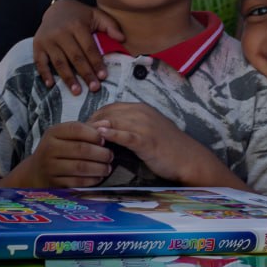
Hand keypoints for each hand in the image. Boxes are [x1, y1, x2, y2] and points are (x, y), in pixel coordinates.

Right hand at [4, 121, 111, 187]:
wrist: (35, 172)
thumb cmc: (57, 150)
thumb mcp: (65, 135)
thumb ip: (86, 129)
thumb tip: (107, 123)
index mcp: (53, 132)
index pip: (76, 129)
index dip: (94, 134)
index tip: (105, 140)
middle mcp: (49, 148)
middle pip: (81, 149)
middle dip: (101, 153)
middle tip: (110, 156)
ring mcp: (50, 167)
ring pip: (80, 167)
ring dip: (99, 168)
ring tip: (108, 168)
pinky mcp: (54, 183)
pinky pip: (77, 182)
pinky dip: (91, 180)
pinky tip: (99, 177)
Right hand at [33, 0, 122, 94]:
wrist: (56, 8)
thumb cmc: (80, 16)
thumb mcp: (96, 15)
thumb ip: (110, 25)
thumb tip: (122, 39)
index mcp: (77, 25)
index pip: (89, 48)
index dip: (96, 63)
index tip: (103, 76)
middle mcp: (61, 32)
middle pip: (75, 57)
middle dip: (85, 74)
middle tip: (94, 88)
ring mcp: (47, 40)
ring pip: (59, 62)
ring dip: (68, 78)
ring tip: (77, 91)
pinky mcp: (37, 45)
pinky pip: (40, 62)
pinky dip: (44, 74)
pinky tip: (51, 85)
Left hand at [90, 102, 241, 186]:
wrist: (188, 159)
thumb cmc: (167, 147)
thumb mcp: (147, 129)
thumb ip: (129, 126)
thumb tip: (107, 128)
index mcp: (141, 108)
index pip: (110, 107)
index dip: (94, 116)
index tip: (84, 128)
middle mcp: (142, 113)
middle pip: (108, 112)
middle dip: (91, 122)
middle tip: (78, 135)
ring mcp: (145, 125)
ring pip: (114, 121)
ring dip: (96, 128)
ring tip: (82, 137)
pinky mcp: (147, 140)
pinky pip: (126, 135)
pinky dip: (112, 134)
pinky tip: (101, 136)